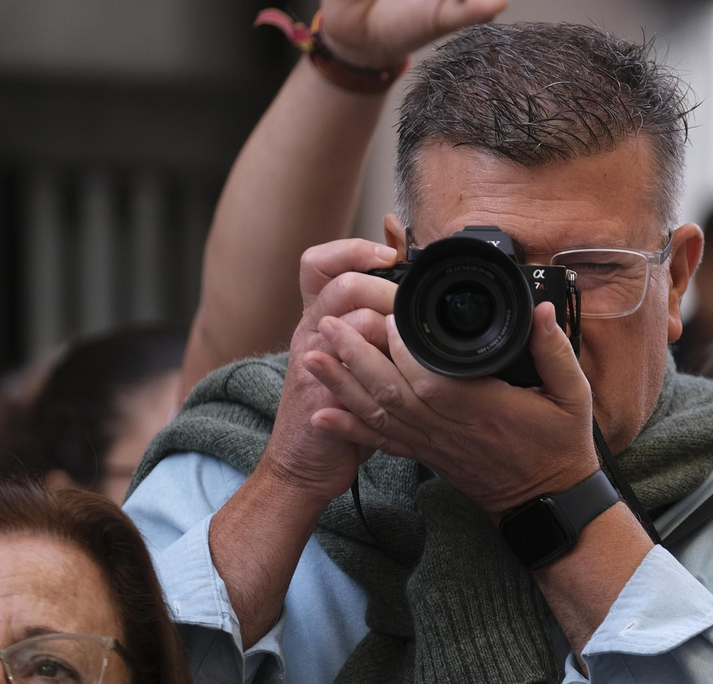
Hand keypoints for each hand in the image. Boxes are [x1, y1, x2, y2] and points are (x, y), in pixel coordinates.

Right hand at [255, 239, 400, 504]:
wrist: (302, 463)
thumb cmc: (337, 406)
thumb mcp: (352, 352)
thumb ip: (372, 313)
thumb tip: (400, 266)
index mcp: (317, 318)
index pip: (319, 263)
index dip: (351, 249)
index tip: (389, 254)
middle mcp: (311, 333)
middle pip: (340, 283)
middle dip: (384, 287)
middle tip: (410, 303)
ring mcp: (313, 362)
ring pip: (349, 319)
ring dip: (388, 321)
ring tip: (409, 335)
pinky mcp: (322, 393)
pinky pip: (353, 365)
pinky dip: (382, 359)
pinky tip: (404, 364)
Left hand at [307, 301, 598, 515]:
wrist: (546, 502)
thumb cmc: (560, 447)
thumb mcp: (574, 396)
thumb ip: (555, 351)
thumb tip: (541, 311)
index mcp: (481, 407)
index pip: (430, 377)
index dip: (402, 348)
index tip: (385, 314)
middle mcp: (448, 426)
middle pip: (390, 390)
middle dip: (354, 356)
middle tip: (329, 321)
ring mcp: (432, 444)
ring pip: (378, 413)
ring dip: (341, 384)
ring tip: (311, 355)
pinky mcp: (425, 455)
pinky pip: (380, 440)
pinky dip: (348, 426)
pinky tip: (321, 411)